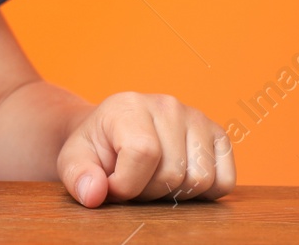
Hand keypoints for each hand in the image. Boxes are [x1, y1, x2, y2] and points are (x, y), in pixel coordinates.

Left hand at [57, 92, 234, 205]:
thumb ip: (78, 177)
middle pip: (174, 173)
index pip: (143, 153)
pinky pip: (225, 182)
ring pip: (201, 180)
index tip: (112, 185)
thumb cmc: (96, 149)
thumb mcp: (74, 161)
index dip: (127, 184)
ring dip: (176, 193)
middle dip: (150, 192)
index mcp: (129, 106)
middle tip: (134, 181)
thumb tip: (94, 193)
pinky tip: (181, 179)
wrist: (114, 135)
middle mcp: (167, 105)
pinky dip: (205, 193)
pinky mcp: (217, 135)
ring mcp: (196, 118)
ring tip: (155, 179)